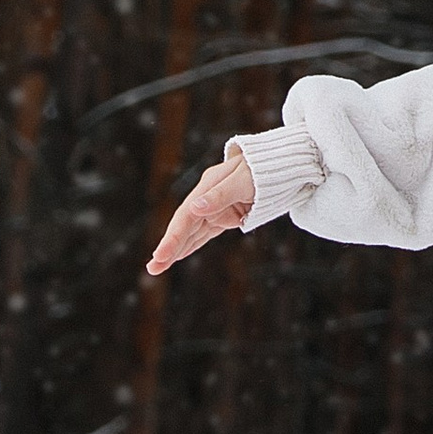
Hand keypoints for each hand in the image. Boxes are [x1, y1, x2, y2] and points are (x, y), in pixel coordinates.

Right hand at [146, 151, 253, 274]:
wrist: (279, 165)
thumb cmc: (262, 169)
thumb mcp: (243, 180)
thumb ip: (220, 195)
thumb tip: (195, 208)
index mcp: (208, 186)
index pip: (186, 215)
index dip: (173, 236)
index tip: (161, 255)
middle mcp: (207, 198)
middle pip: (184, 226)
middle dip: (169, 247)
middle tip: (153, 268)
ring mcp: (214, 208)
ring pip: (192, 232)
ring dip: (176, 250)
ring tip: (158, 268)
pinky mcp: (224, 216)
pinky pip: (204, 234)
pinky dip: (191, 245)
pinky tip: (178, 256)